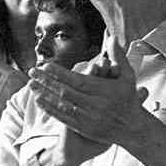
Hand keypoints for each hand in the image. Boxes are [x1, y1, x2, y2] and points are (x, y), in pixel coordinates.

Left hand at [28, 39, 148, 165]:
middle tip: (32, 72)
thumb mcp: (127, 76)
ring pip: (62, 105)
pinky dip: (50, 109)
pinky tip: (39, 100)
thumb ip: (118, 56)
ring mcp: (88, 118)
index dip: (60, 74)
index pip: (78, 80)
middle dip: (47, 81)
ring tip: (31, 85)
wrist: (133, 128)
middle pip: (66, 92)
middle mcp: (95, 105)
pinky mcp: (84, 128)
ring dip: (44, 94)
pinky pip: (63, 117)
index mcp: (104, 91)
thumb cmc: (129, 99)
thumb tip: (112, 37)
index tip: (46, 66)